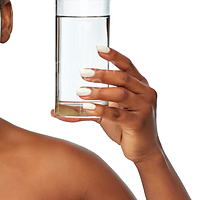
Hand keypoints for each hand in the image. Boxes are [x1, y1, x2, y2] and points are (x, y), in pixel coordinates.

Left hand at [51, 46, 162, 163]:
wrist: (143, 151)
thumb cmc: (125, 127)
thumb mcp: (105, 114)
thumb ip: (85, 109)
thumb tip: (54, 111)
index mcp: (140, 85)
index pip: (127, 65)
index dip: (114, 55)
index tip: (97, 47)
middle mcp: (145, 93)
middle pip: (122, 78)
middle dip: (102, 74)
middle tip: (82, 73)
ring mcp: (144, 108)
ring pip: (120, 94)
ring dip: (98, 91)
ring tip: (80, 92)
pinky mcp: (138, 123)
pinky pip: (117, 114)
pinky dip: (101, 109)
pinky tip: (87, 107)